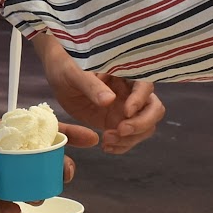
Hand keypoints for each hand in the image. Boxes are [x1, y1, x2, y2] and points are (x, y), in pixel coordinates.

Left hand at [0, 118, 90, 212]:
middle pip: (40, 161)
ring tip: (39, 195)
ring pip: (26, 185)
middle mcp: (2, 156)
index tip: (91, 138)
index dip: (66, 133)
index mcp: (0, 134)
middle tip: (63, 175)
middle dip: (57, 167)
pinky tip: (13, 210)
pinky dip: (11, 210)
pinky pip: (3, 207)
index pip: (38, 130)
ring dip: (37, 190)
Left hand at [38, 38, 164, 153]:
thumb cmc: (67, 65)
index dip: (140, 100)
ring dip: (131, 138)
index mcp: (125, 73)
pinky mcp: (117, 120)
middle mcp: (131, 91)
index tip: (125, 112)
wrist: (58, 76)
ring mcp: (126, 107)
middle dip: (141, 124)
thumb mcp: (74, 73)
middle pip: (154, 109)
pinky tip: (106, 147)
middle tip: (120, 131)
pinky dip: (123, 145)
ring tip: (106, 141)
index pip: (145, 85)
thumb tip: (109, 100)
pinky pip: (130, 137)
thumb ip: (91, 85)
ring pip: (146, 126)